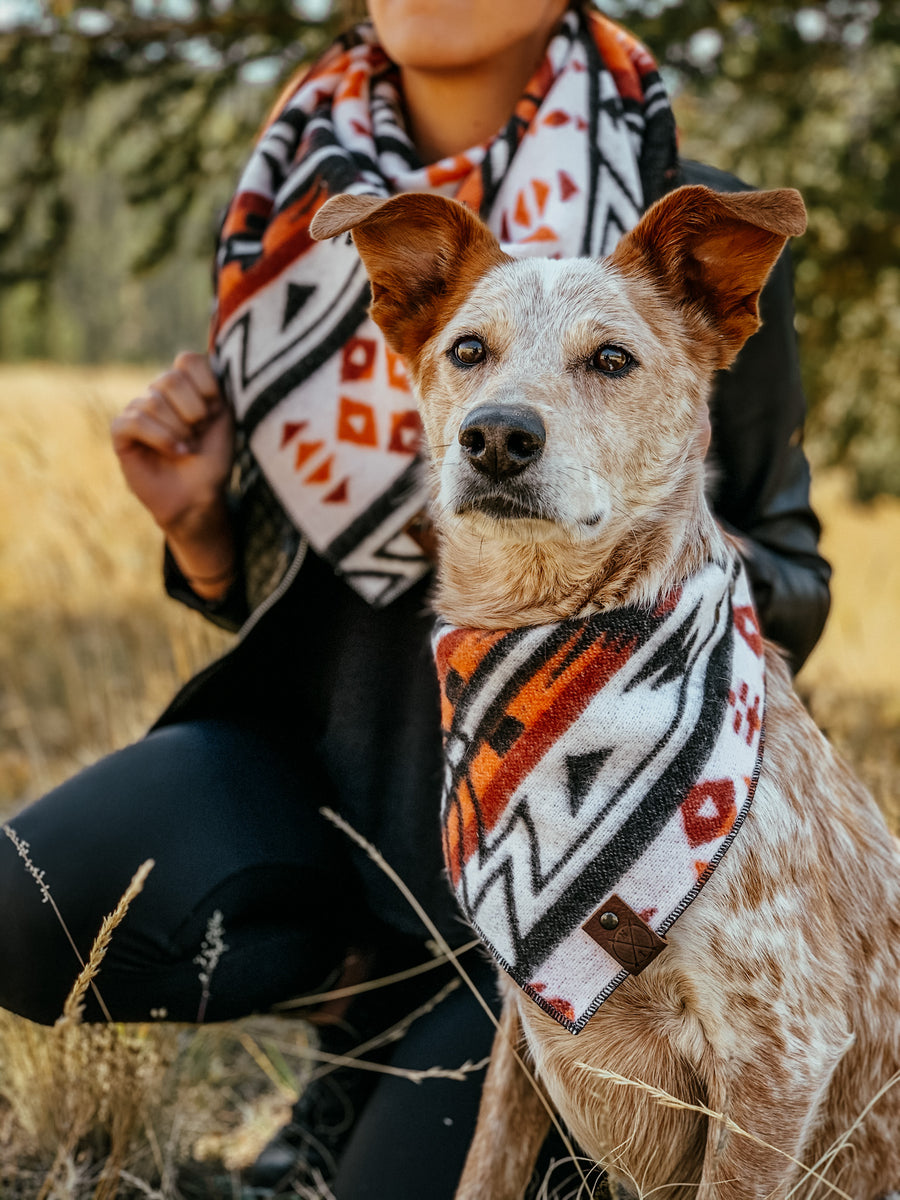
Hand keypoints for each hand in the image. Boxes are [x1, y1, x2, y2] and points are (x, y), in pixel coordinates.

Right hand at [111, 352, 234, 535]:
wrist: (199, 496)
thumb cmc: (213, 459)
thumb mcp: (225, 419)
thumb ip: (217, 385)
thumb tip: (210, 356)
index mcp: (186, 386)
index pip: (188, 360)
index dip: (205, 384)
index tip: (215, 409)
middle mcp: (160, 393)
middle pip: (169, 379)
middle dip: (192, 411)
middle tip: (198, 433)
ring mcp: (138, 410)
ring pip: (152, 401)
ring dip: (178, 430)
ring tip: (188, 449)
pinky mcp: (121, 431)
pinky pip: (135, 421)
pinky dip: (160, 438)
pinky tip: (175, 452)